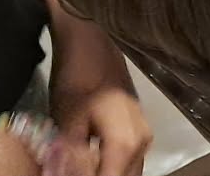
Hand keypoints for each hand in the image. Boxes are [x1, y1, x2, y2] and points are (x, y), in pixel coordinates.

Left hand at [49, 23, 149, 175]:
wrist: (92, 47)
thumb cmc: (78, 79)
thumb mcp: (67, 122)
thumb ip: (71, 158)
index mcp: (127, 142)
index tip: (66, 175)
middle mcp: (142, 143)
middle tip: (69, 170)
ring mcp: (144, 137)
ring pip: (128, 172)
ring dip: (106, 172)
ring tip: (78, 167)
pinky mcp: (139, 132)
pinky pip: (127, 162)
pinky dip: (110, 168)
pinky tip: (91, 163)